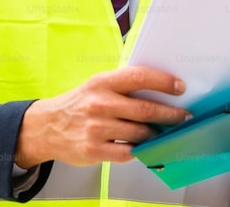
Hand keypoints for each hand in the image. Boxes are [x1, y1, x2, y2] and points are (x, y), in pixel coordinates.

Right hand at [15, 66, 190, 167]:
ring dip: (157, 134)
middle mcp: (100, 104)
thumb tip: (159, 89)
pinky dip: (140, 150)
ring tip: (164, 132)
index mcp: (102, 83)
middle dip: (170, 114)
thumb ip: (122, 86)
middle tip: (183, 116)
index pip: (139, 77)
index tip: (180, 87)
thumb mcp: (96, 86)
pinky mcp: (94, 150)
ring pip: (140, 133)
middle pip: (145, 109)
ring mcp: (97, 128)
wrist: (46, 127)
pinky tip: (145, 146)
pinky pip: (128, 152)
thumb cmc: (78, 104)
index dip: (163, 82)